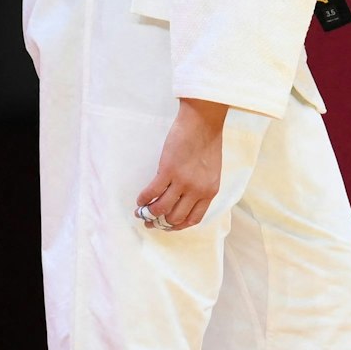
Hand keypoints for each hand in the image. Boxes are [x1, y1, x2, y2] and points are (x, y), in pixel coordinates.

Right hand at [135, 98, 227, 231]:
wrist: (203, 123)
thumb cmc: (207, 143)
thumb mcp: (211, 172)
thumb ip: (200, 188)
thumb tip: (182, 201)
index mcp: (210, 192)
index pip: (193, 219)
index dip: (177, 226)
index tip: (167, 225)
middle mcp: (197, 191)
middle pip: (175, 217)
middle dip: (160, 223)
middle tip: (150, 221)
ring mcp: (182, 182)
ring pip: (161, 208)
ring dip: (148, 213)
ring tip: (141, 212)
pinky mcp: (168, 171)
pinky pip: (152, 192)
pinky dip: (143, 199)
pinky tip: (139, 200)